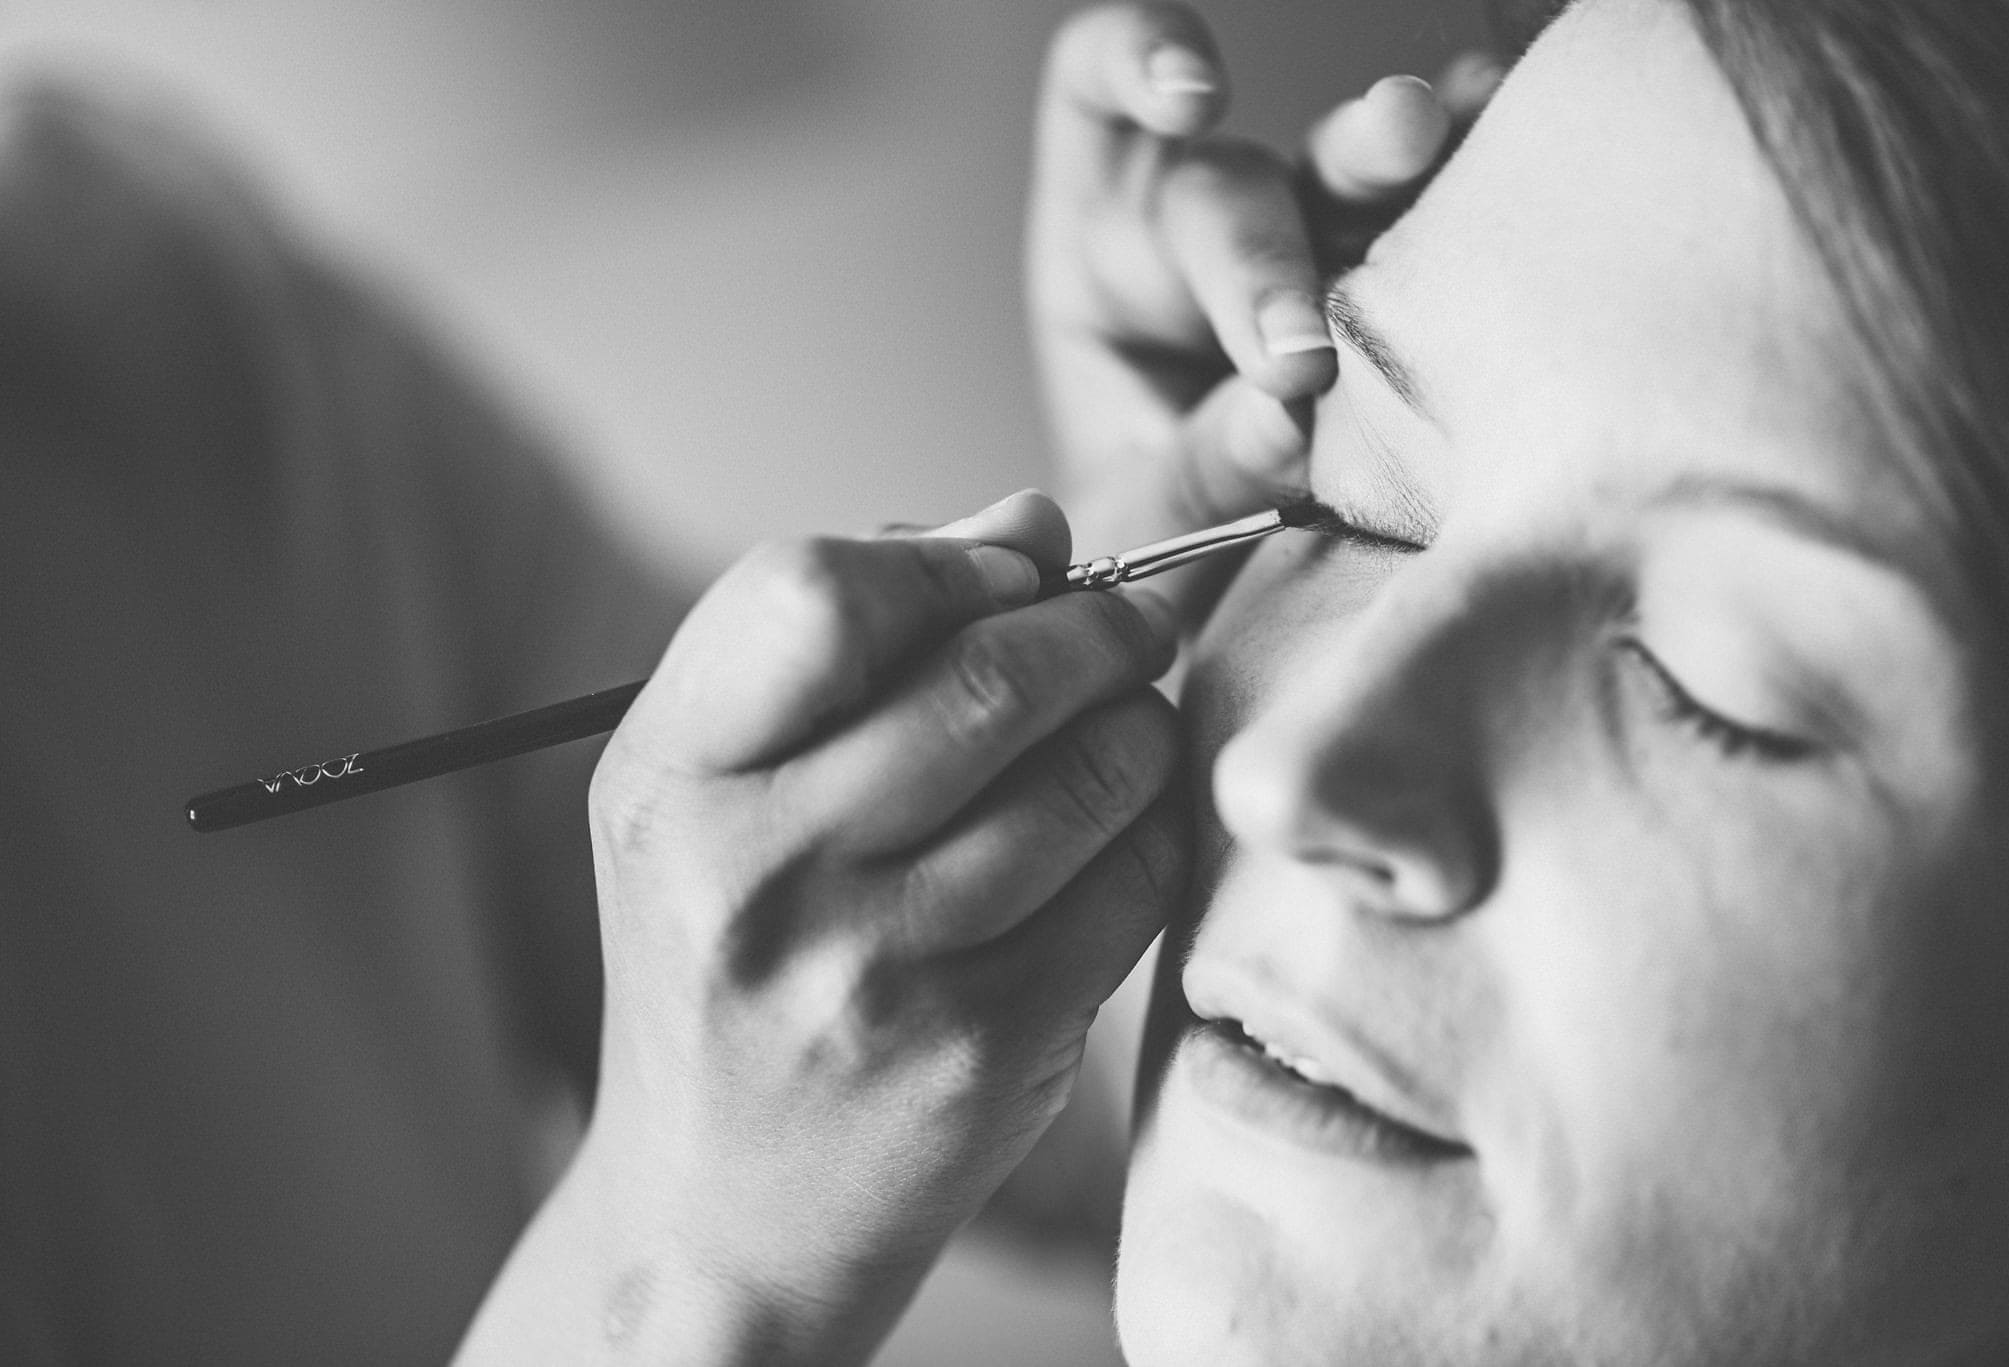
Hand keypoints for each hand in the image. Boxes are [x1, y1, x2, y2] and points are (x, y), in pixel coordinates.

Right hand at [458, 492, 1185, 1364]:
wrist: (722, 1213)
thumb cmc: (725, 964)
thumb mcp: (715, 792)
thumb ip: (850, 639)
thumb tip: (1033, 525)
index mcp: (672, 781)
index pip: (818, 593)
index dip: (944, 560)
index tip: (1006, 572)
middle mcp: (758, 876)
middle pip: (990, 674)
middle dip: (1096, 624)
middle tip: (1129, 624)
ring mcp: (879, 972)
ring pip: (1090, 769)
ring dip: (1140, 720)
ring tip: (1125, 724)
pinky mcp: (989, 1046)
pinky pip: (1134, 878)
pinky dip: (1154, 826)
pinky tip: (1120, 828)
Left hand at [1028, 2, 1497, 622]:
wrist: (1211, 592)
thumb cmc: (1156, 531)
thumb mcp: (1145, 517)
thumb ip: (1204, 465)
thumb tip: (1288, 421)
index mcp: (1099, 249)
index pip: (1096, 94)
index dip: (1134, 61)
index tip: (1188, 98)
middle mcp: (1200, 224)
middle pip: (1230, 186)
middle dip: (1262, 266)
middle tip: (1298, 360)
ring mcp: (1306, 247)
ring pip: (1340, 182)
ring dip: (1379, 159)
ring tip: (1422, 129)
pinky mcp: (1389, 285)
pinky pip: (1428, 217)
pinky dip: (1467, 170)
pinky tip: (1505, 123)